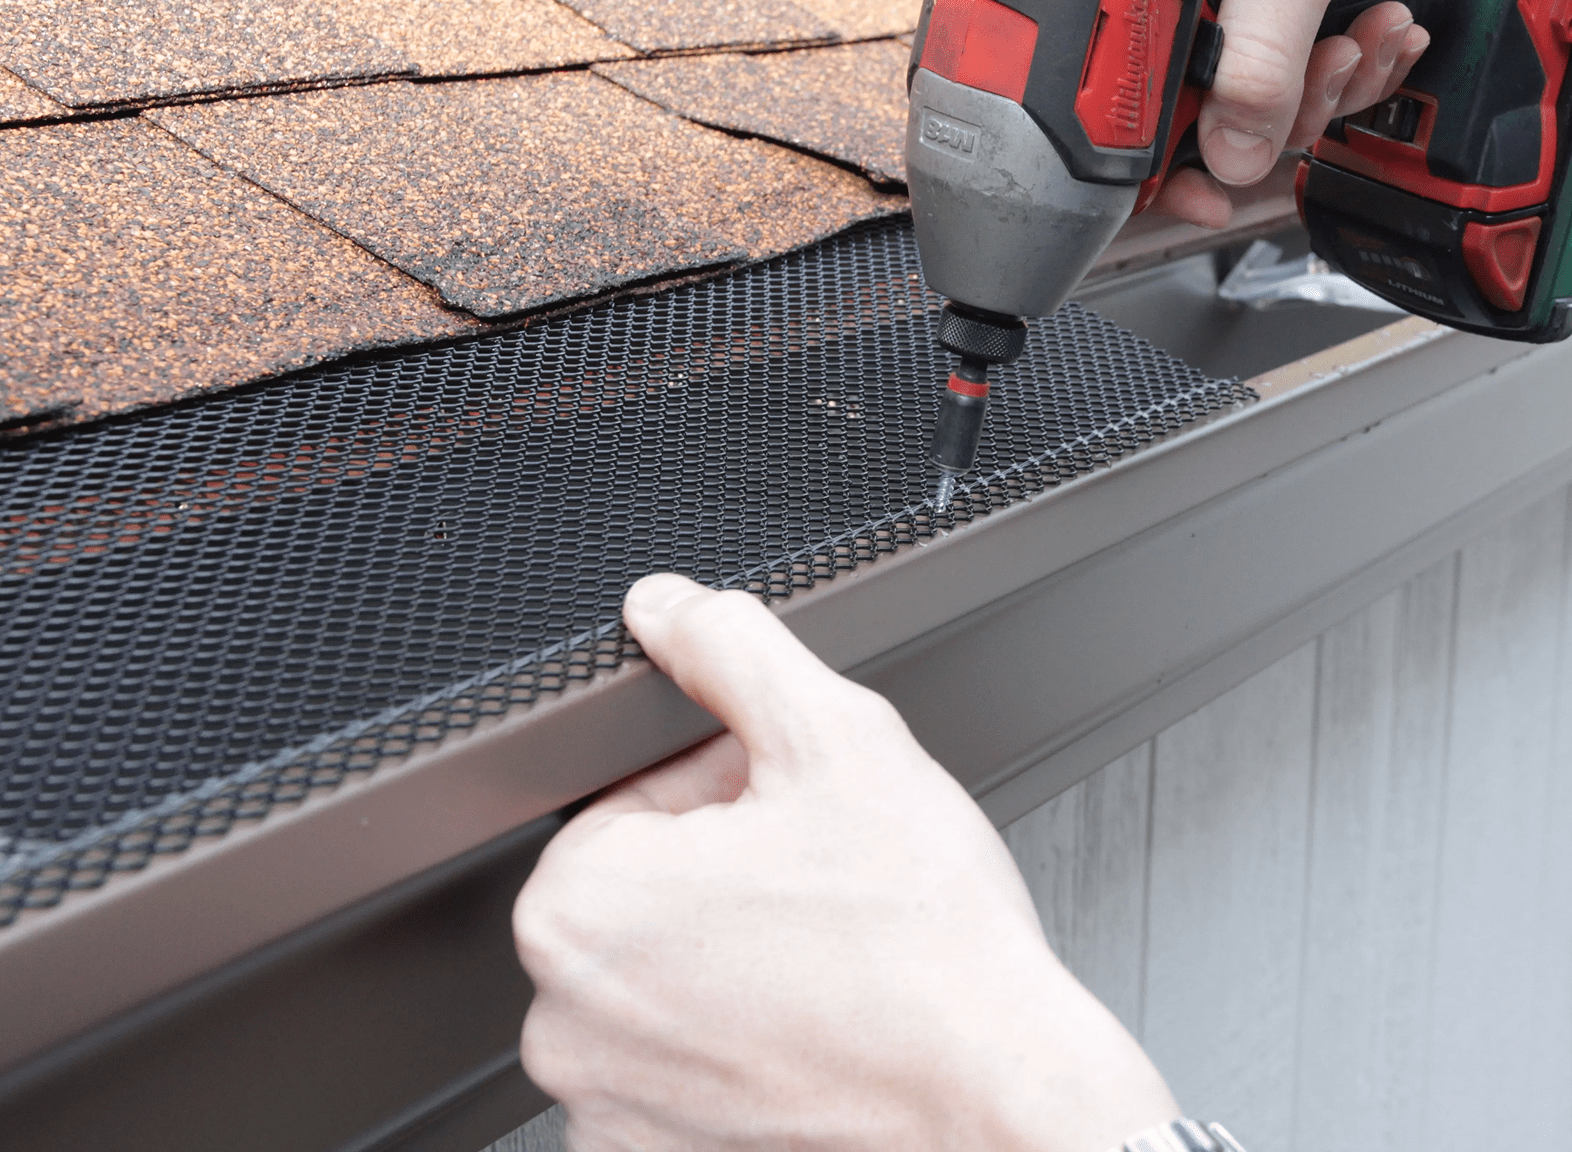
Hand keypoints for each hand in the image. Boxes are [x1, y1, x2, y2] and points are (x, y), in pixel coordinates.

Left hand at [514, 574, 1177, 1151]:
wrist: (1004, 1102)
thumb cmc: (927, 946)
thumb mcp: (833, 737)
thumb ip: (728, 647)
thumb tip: (662, 607)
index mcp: (579, 904)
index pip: (632, 796)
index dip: (725, 788)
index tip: (792, 818)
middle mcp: (565, 1021)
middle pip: (645, 890)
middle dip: (726, 868)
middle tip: (820, 888)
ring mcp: (608, 1108)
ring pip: (666, 977)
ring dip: (733, 952)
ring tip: (826, 958)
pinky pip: (683, 1063)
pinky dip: (737, 1040)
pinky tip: (812, 1025)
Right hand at [1154, 0, 1450, 227]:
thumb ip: (1260, 64)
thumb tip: (1230, 157)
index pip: (1116, 92)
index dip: (1161, 161)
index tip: (1204, 199)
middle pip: (1196, 105)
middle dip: (1281, 109)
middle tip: (1328, 74)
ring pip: (1251, 90)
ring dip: (1325, 83)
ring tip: (1366, 34)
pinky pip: (1288, 59)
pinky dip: (1339, 59)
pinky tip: (1371, 25)